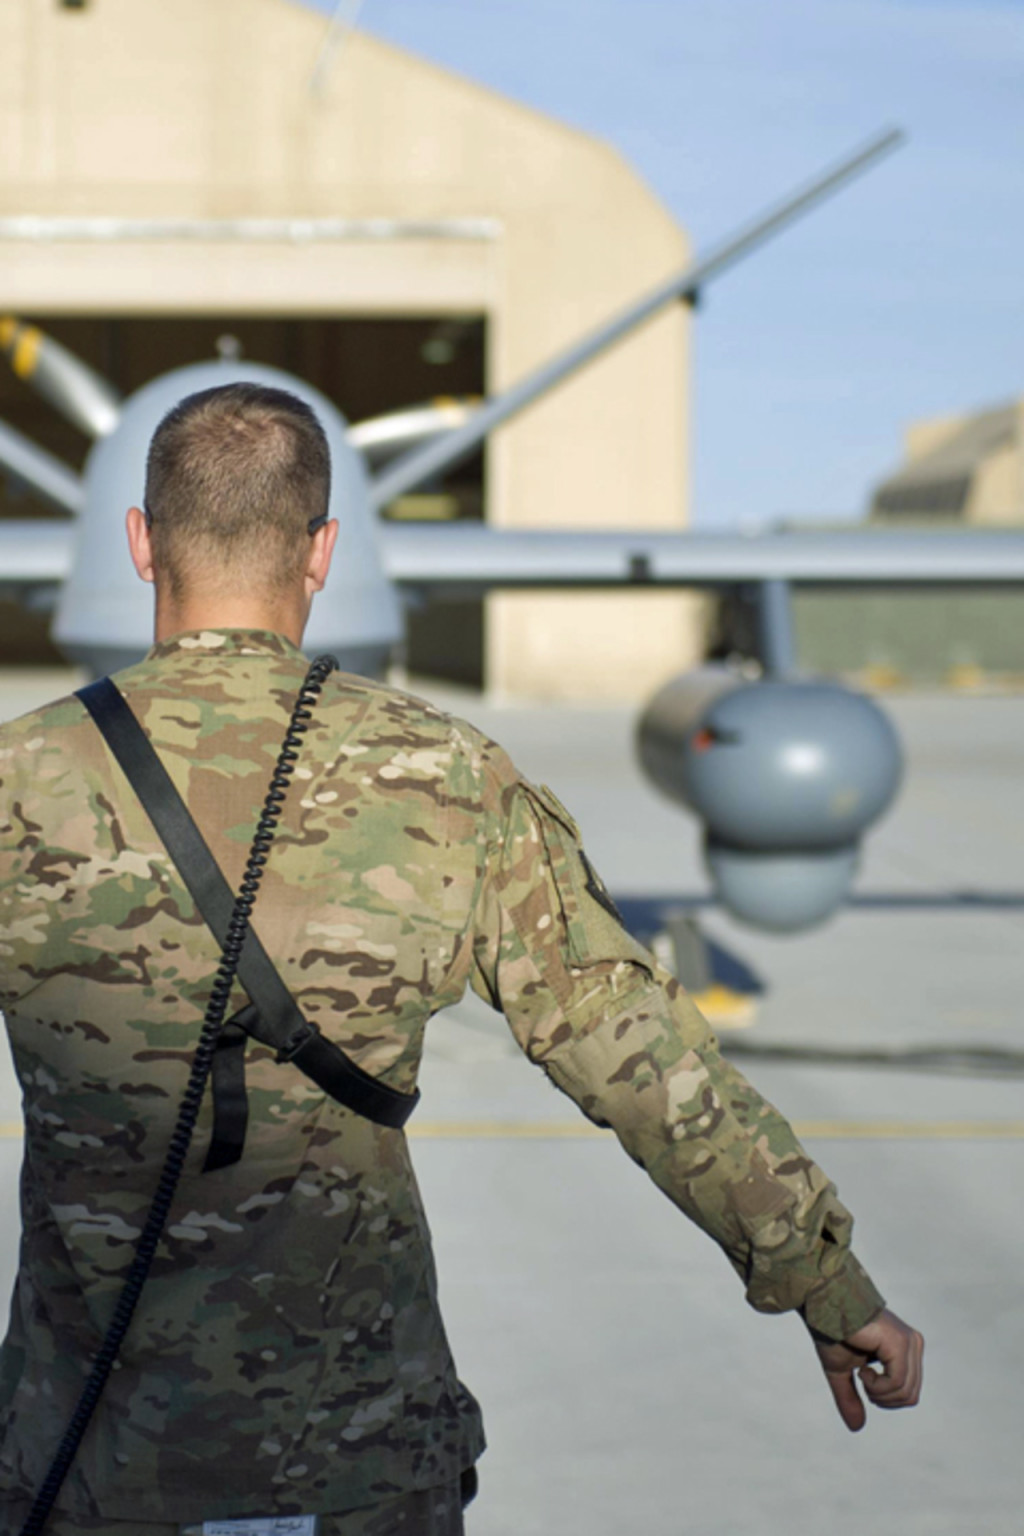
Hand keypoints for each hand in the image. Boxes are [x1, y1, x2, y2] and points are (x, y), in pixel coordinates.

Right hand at [813, 1307, 923, 1430]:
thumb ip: (850, 1397)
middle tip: (862, 1377)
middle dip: (882, 1397)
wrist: (820, 1306)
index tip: (862, 1376)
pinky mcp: (900, 1344)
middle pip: (909, 1396)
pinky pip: (897, 1384)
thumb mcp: (841, 1372)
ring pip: (905, 1393)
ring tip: (862, 1371)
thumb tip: (857, 1428)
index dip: (883, 1397)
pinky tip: (863, 1368)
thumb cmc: (830, 1331)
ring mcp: (910, 1343)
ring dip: (878, 1392)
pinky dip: (877, 1386)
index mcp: (905, 1349)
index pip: (908, 1392)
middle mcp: (913, 1344)